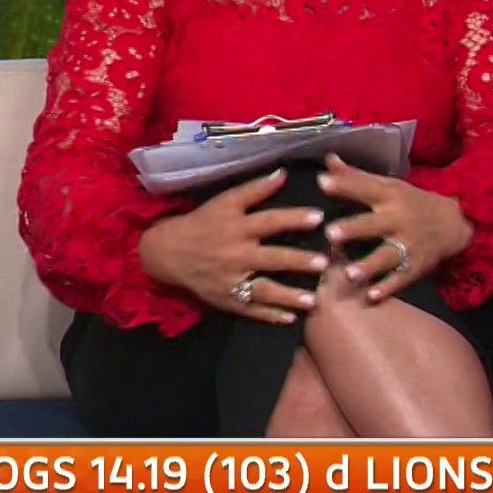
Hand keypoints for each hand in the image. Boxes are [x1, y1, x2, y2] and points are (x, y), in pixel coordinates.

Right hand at [138, 169, 329, 324]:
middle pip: (272, 258)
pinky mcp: (227, 300)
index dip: (294, 218)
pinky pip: (251, 310)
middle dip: (298, 262)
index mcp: (237, 228)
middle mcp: (236, 255)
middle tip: (324, 263)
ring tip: (313, 300)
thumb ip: (254, 189)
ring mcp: (232, 281)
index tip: (319, 217)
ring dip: (289, 297)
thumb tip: (283, 173)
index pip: (269, 221)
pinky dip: (270, 316)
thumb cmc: (203, 223)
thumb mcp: (225, 202)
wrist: (168, 252)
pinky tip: (290, 319)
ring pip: (264, 290)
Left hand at [318, 154, 474, 302]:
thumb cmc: (411, 202)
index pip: (366, 188)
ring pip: (386, 256)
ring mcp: (408, 245)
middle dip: (353, 229)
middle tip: (331, 233)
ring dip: (368, 265)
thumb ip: (356, 177)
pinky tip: (371, 296)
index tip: (322, 183)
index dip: (345, 185)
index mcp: (390, 196)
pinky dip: (387, 288)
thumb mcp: (388, 185)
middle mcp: (399, 219)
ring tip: (349, 274)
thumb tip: (328, 160)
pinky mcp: (415, 266)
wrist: (454, 224)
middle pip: (373, 224)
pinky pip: (400, 278)